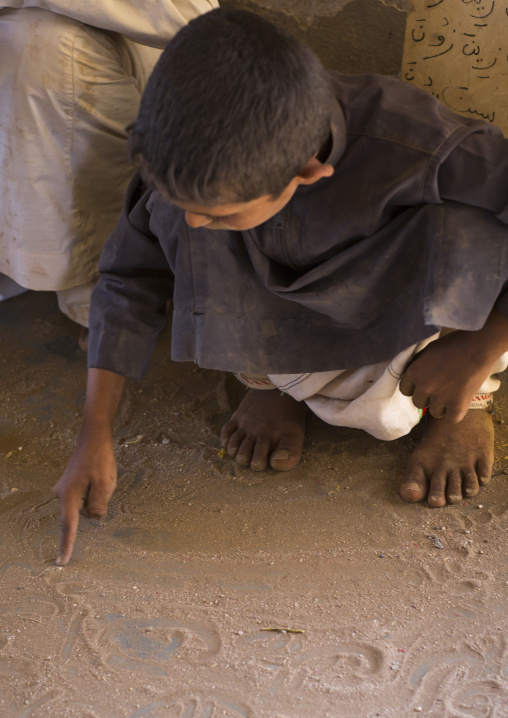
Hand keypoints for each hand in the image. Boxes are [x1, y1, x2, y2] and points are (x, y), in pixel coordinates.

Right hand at [54, 429, 116, 564]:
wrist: (94, 437)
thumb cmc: (100, 459)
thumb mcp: (105, 484)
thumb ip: (99, 506)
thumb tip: (93, 516)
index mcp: (69, 496)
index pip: (69, 526)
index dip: (67, 545)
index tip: (62, 562)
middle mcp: (62, 494)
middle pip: (85, 513)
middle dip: (98, 502)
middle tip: (102, 480)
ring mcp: (65, 489)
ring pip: (87, 505)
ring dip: (98, 494)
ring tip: (100, 475)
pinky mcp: (70, 485)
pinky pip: (86, 496)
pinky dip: (95, 489)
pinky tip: (97, 475)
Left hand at [399, 330, 495, 422]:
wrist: (478, 346)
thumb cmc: (454, 344)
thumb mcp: (428, 350)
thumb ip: (418, 364)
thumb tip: (412, 375)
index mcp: (414, 372)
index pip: (405, 390)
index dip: (416, 388)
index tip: (425, 385)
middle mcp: (424, 387)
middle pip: (418, 403)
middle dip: (427, 397)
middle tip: (440, 389)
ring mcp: (440, 397)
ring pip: (435, 412)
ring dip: (442, 406)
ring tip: (452, 395)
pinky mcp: (458, 405)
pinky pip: (451, 419)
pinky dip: (455, 414)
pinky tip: (459, 404)